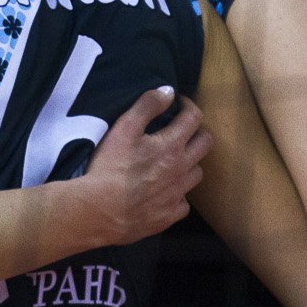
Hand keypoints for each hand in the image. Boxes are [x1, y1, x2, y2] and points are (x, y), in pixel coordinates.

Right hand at [77, 87, 207, 248]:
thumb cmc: (110, 167)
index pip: (193, 118)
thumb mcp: (123, 129)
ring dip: (190, 163)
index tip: (179, 103)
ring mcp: (177, 194)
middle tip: (182, 130)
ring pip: (197, 174)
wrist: (101, 211)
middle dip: (197, 132)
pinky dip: (178, 195)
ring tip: (175, 161)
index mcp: (172, 145)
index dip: (188, 106)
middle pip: (204, 145)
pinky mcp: (169, 215)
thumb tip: (168, 91)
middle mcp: (181, 168)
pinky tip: (165, 193)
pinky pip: (183, 203)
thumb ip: (147, 106)